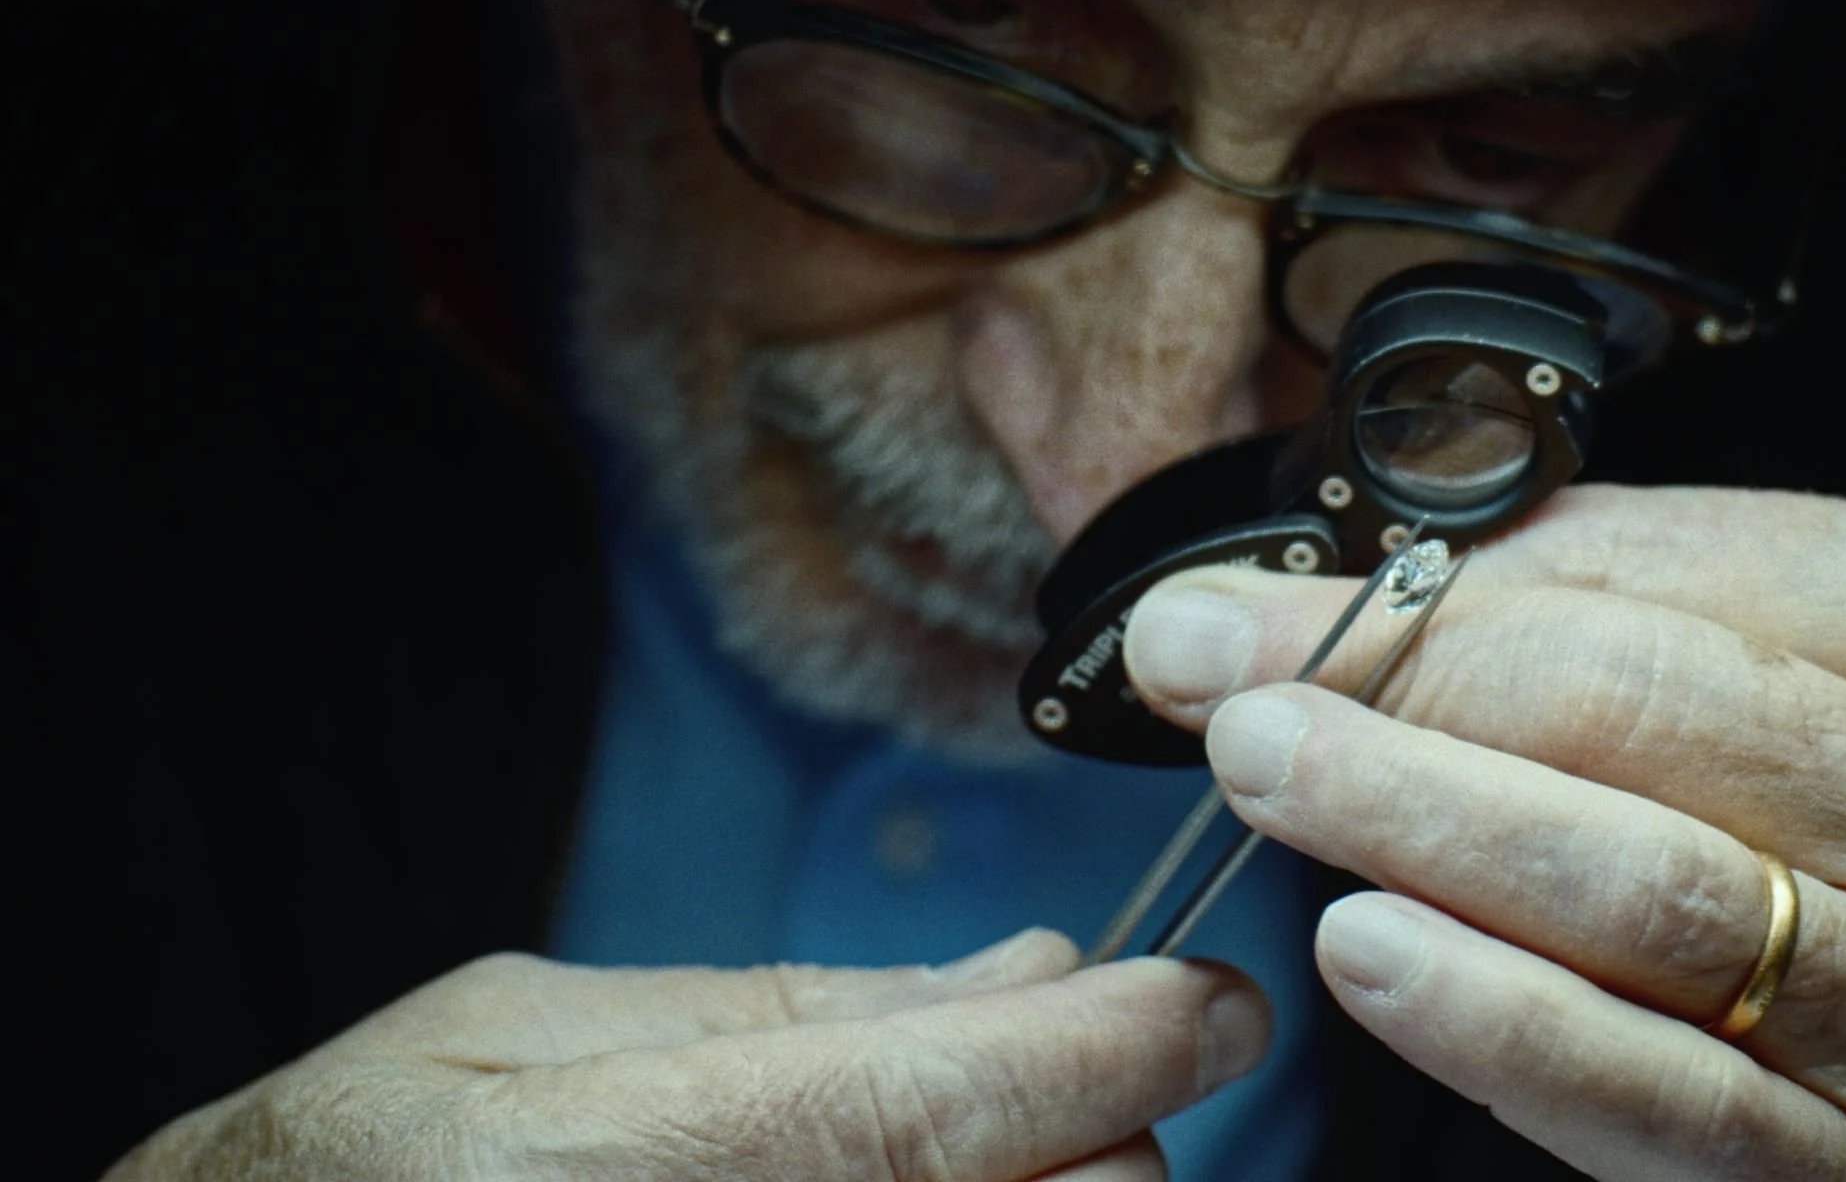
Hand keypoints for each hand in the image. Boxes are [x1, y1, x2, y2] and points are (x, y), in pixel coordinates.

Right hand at [106, 929, 1268, 1181]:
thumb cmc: (339, 1174)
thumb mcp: (520, 1033)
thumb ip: (791, 1011)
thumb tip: (1034, 972)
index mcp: (631, 1163)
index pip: (954, 1102)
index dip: (1127, 1041)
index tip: (1216, 998)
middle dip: (1108, 1144)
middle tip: (1060, 1097)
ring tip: (985, 1150)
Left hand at [1125, 485, 1845, 1178]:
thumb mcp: (1766, 651)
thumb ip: (1577, 597)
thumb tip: (1305, 595)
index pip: (1638, 603)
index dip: (1406, 609)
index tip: (1221, 619)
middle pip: (1642, 732)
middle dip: (1398, 704)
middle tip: (1229, 703)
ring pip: (1649, 904)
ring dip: (1424, 841)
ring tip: (1277, 796)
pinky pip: (1666, 1101)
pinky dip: (1504, 1025)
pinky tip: (1376, 957)